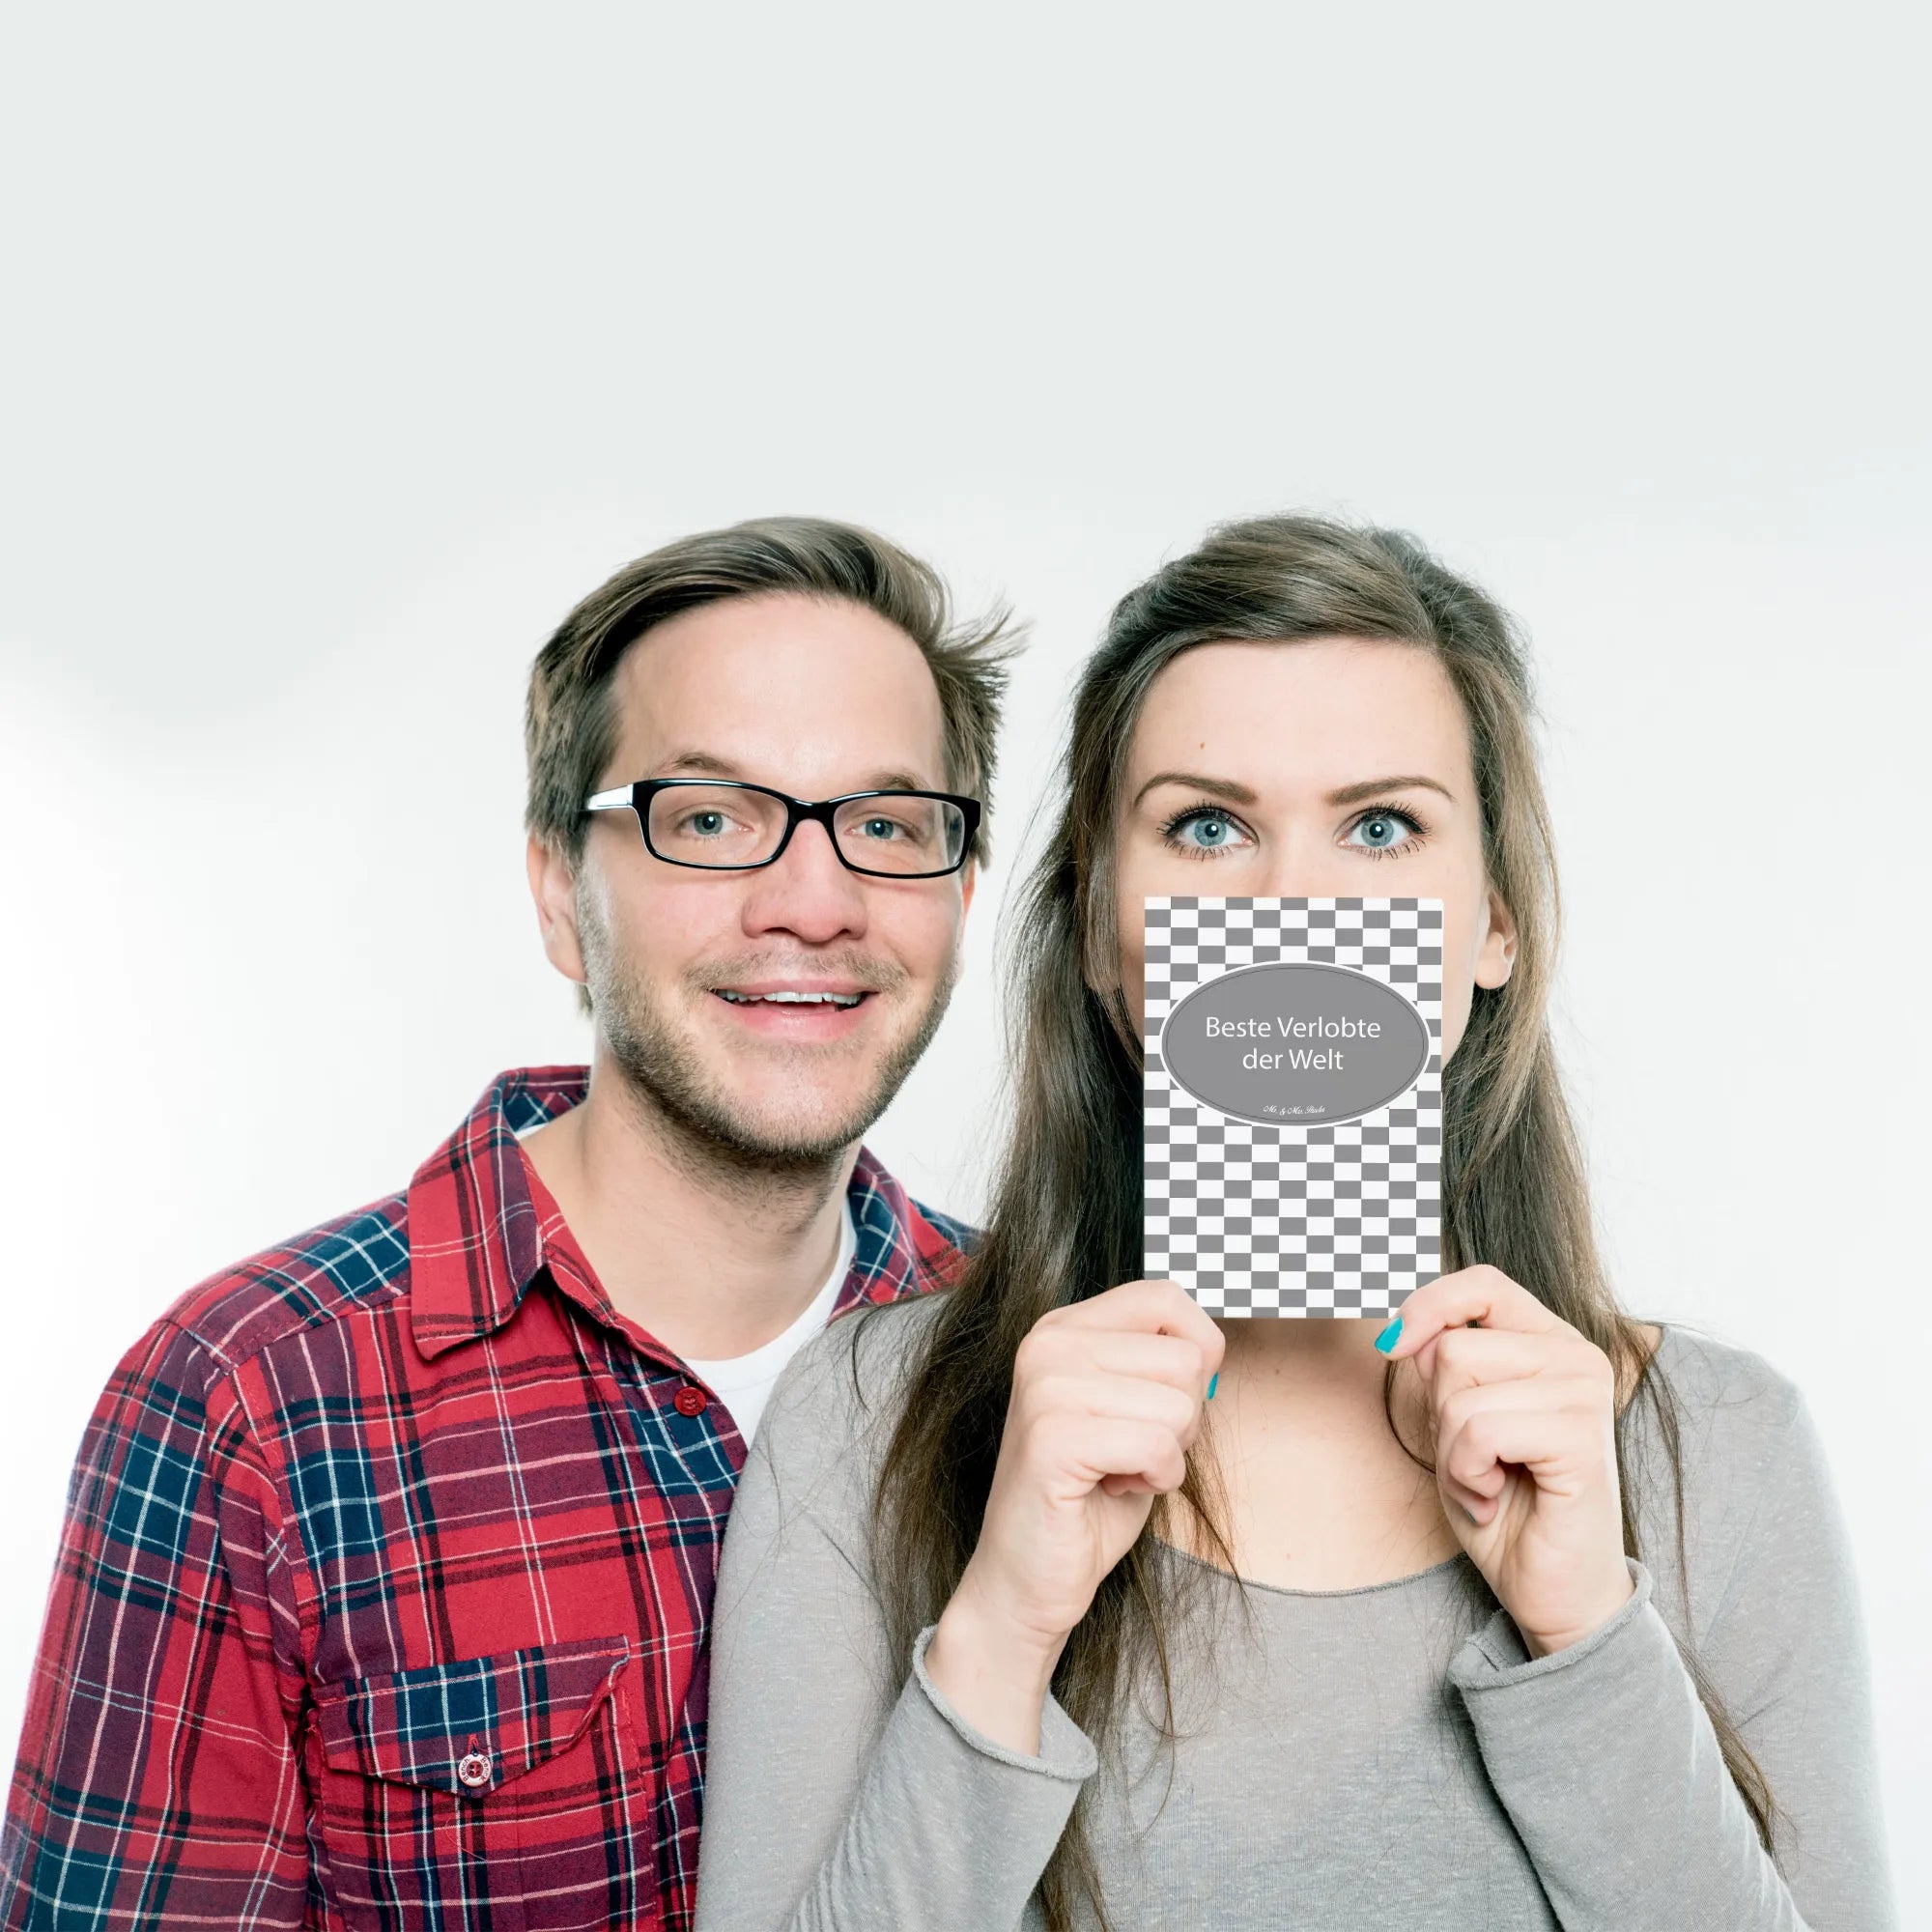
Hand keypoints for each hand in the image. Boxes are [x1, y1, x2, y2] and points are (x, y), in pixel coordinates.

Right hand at [926, 1279, 1223, 1750]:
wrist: (1028, 1576)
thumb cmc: (1089, 1496)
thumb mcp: (1132, 1410)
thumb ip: (1160, 1365)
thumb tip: (1211, 1348)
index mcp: (1064, 1327)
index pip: (1167, 1298)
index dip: (1197, 1352)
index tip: (1165, 1402)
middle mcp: (1048, 1343)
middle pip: (1185, 1359)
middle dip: (1181, 1418)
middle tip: (1129, 1451)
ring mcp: (1045, 1386)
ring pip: (1179, 1405)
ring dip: (1167, 1454)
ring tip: (1117, 1471)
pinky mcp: (1052, 1438)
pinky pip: (1158, 1446)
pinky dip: (1155, 1479)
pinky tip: (1111, 1490)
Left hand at [1383, 1265, 1634, 1656]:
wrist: (1550, 1589)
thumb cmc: (1504, 1504)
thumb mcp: (1455, 1423)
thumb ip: (1442, 1369)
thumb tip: (1406, 1334)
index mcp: (1549, 1341)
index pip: (1483, 1284)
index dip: (1428, 1306)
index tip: (1393, 1347)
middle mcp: (1576, 1357)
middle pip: (1453, 1348)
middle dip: (1439, 1414)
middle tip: (1473, 1462)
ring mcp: (1585, 1395)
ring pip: (1460, 1393)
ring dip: (1452, 1453)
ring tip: (1488, 1483)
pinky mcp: (1583, 1439)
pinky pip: (1481, 1431)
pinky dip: (1468, 1474)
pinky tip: (1497, 1499)